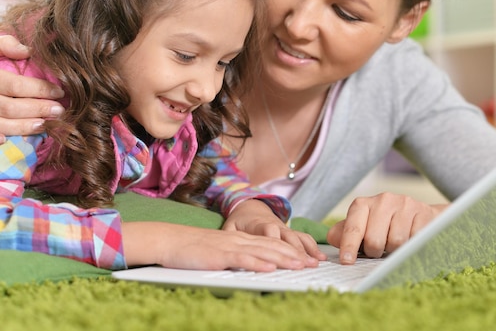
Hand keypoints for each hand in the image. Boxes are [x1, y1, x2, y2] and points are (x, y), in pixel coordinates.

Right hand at [0, 35, 64, 142]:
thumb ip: (5, 44)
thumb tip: (27, 51)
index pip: (15, 85)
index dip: (39, 90)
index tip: (59, 92)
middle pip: (10, 107)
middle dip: (37, 110)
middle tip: (60, 111)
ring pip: (0, 122)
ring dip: (23, 127)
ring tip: (45, 125)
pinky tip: (6, 140)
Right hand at [122, 221, 315, 271]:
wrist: (171, 240)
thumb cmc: (194, 249)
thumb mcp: (221, 250)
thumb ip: (238, 256)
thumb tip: (255, 265)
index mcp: (241, 239)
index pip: (271, 243)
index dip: (291, 250)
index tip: (307, 259)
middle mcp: (240, 240)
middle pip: (273, 246)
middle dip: (295, 255)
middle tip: (312, 264)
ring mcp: (231, 246)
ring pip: (263, 251)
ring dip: (283, 259)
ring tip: (300, 265)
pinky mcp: (220, 255)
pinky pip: (243, 258)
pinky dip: (258, 262)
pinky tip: (270, 267)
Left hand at [222, 199, 326, 264]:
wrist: (250, 206)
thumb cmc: (239, 221)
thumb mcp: (230, 226)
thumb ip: (230, 235)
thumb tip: (228, 246)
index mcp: (260, 224)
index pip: (270, 233)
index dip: (277, 243)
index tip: (281, 256)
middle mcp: (276, 225)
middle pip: (288, 238)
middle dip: (298, 251)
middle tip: (306, 264)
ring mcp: (285, 228)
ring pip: (299, 238)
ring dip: (308, 250)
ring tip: (317, 263)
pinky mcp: (291, 232)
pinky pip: (304, 237)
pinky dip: (313, 247)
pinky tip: (321, 258)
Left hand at [326, 192, 447, 264]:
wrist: (419, 215)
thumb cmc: (384, 225)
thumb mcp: (362, 227)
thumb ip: (344, 233)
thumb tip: (332, 237)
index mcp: (363, 204)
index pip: (353, 227)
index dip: (349, 246)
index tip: (346, 261)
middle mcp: (383, 200)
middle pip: (375, 240)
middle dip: (376, 252)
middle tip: (379, 250)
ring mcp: (405, 204)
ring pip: (396, 242)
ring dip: (394, 251)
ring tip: (394, 244)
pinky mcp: (424, 212)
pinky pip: (414, 240)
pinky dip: (411, 247)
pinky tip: (410, 240)